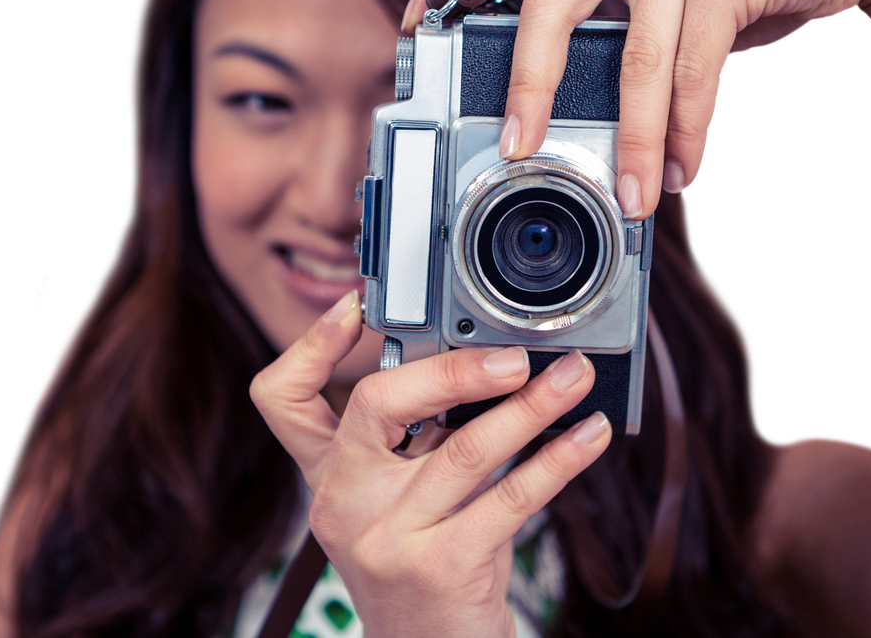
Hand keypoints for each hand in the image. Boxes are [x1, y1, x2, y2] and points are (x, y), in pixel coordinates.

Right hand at [250, 289, 611, 637]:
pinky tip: (587, 435)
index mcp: (329, 476)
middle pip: (375, 403)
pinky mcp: (439, 567)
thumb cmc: (424, 564)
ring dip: (531, 405)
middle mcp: (344, 502)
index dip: (311, 345)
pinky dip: (558, 458)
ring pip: (464, 446)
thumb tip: (491, 364)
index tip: (355, 303)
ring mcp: (386, 537)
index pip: (283, 400)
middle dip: (451, 368)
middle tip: (513, 358)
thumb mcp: (401, 498)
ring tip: (571, 378)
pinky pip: (510, 495)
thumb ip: (418, 438)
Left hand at [403, 0, 870, 216]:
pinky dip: (689, 130)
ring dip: (636, 142)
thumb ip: (633, 18)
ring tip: (638, 196)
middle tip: (518, 150)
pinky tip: (688, 166)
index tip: (416, 22)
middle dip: (526, 88)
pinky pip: (694, 70)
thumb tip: (600, 98)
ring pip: (634, 62)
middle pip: (545, 9)